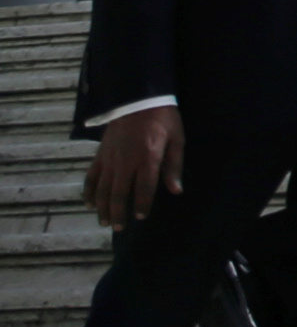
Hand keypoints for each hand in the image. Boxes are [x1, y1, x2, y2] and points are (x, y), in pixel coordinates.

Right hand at [86, 104, 183, 226]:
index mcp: (148, 157)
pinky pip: (91, 176)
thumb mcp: (177, 139)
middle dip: (118, 213)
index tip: (140, 217)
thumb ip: (174, 166)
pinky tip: (89, 203)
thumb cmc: (163, 119)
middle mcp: (126, 161)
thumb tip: (176, 190)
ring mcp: (110, 159)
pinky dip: (88, 191)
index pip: (144, 188)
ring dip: (102, 207)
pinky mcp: (100, 154)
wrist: (138, 98)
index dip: (141, 205)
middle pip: (118, 193)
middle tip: (119, 228)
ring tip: (104, 222)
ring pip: (102, 189)